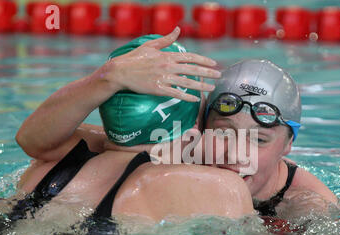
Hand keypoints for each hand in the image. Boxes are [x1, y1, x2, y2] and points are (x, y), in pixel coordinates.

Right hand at [104, 27, 220, 101]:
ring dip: (201, 86)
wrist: (120, 72)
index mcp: (167, 55)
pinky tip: (196, 99)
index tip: (213, 64)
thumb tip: (178, 29)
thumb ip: (166, 39)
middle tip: (219, 75)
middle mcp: (168, 66)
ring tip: (212, 88)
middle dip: (208, 73)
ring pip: (187, 83)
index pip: (190, 57)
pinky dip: (187, 97)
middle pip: (193, 70)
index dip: (204, 61)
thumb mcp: (150, 45)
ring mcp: (163, 78)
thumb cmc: (134, 58)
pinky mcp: (158, 89)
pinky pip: (176, 94)